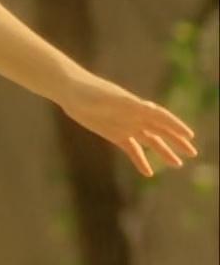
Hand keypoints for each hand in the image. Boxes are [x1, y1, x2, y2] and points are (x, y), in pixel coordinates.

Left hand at [61, 77, 200, 176]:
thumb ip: (131, 105)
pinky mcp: (114, 134)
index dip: (176, 126)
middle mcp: (135, 116)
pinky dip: (140, 160)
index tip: (190, 136)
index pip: (162, 117)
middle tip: (192, 153)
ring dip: (163, 152)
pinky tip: (148, 173)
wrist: (71, 92)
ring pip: (150, 141)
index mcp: (137, 106)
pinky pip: (131, 149)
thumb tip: (151, 108)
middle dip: (176, 141)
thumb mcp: (111, 99)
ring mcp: (126, 126)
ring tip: (177, 164)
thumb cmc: (91, 91)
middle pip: (161, 130)